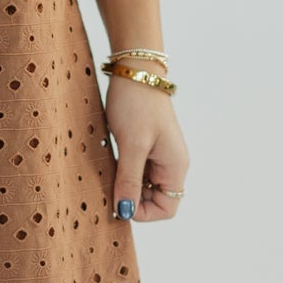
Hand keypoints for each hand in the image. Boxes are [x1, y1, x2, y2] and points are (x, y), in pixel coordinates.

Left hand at [104, 77, 189, 222]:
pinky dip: (120, 170)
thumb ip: (130, 180)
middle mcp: (170, 164)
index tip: (119, 201)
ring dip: (123, 184)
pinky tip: (108, 160)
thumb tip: (125, 211)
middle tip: (108, 185)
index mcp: (175, 166)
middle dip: (130, 198)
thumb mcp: (132, 145)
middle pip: (153, 199)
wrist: (134, 70)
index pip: (167, 208)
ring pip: (141, 185)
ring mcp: (157, 155)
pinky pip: (134, 169)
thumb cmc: (137, 104)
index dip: (143, 212)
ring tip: (107, 169)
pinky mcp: (144, 146)